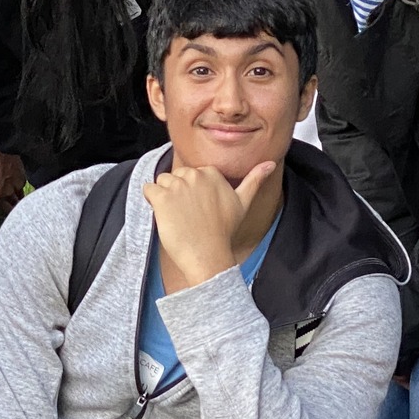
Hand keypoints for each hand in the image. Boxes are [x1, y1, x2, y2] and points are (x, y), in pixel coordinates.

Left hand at [0, 141, 25, 206]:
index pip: (3, 208)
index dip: (4, 208)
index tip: (4, 208)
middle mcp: (7, 193)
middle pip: (13, 204)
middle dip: (12, 205)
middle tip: (12, 205)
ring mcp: (16, 185)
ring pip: (19, 195)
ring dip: (17, 196)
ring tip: (16, 197)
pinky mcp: (22, 177)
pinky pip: (22, 185)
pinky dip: (19, 185)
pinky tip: (16, 183)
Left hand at [143, 158, 275, 289]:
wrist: (208, 255)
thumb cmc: (224, 231)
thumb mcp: (243, 203)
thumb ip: (255, 179)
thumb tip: (271, 163)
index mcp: (211, 173)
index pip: (192, 174)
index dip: (192, 191)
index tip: (200, 209)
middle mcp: (194, 175)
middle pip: (176, 176)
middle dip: (178, 192)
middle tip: (189, 215)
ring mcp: (177, 186)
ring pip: (161, 181)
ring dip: (164, 197)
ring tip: (177, 216)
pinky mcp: (161, 197)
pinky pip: (147, 189)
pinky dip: (151, 201)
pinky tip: (164, 215)